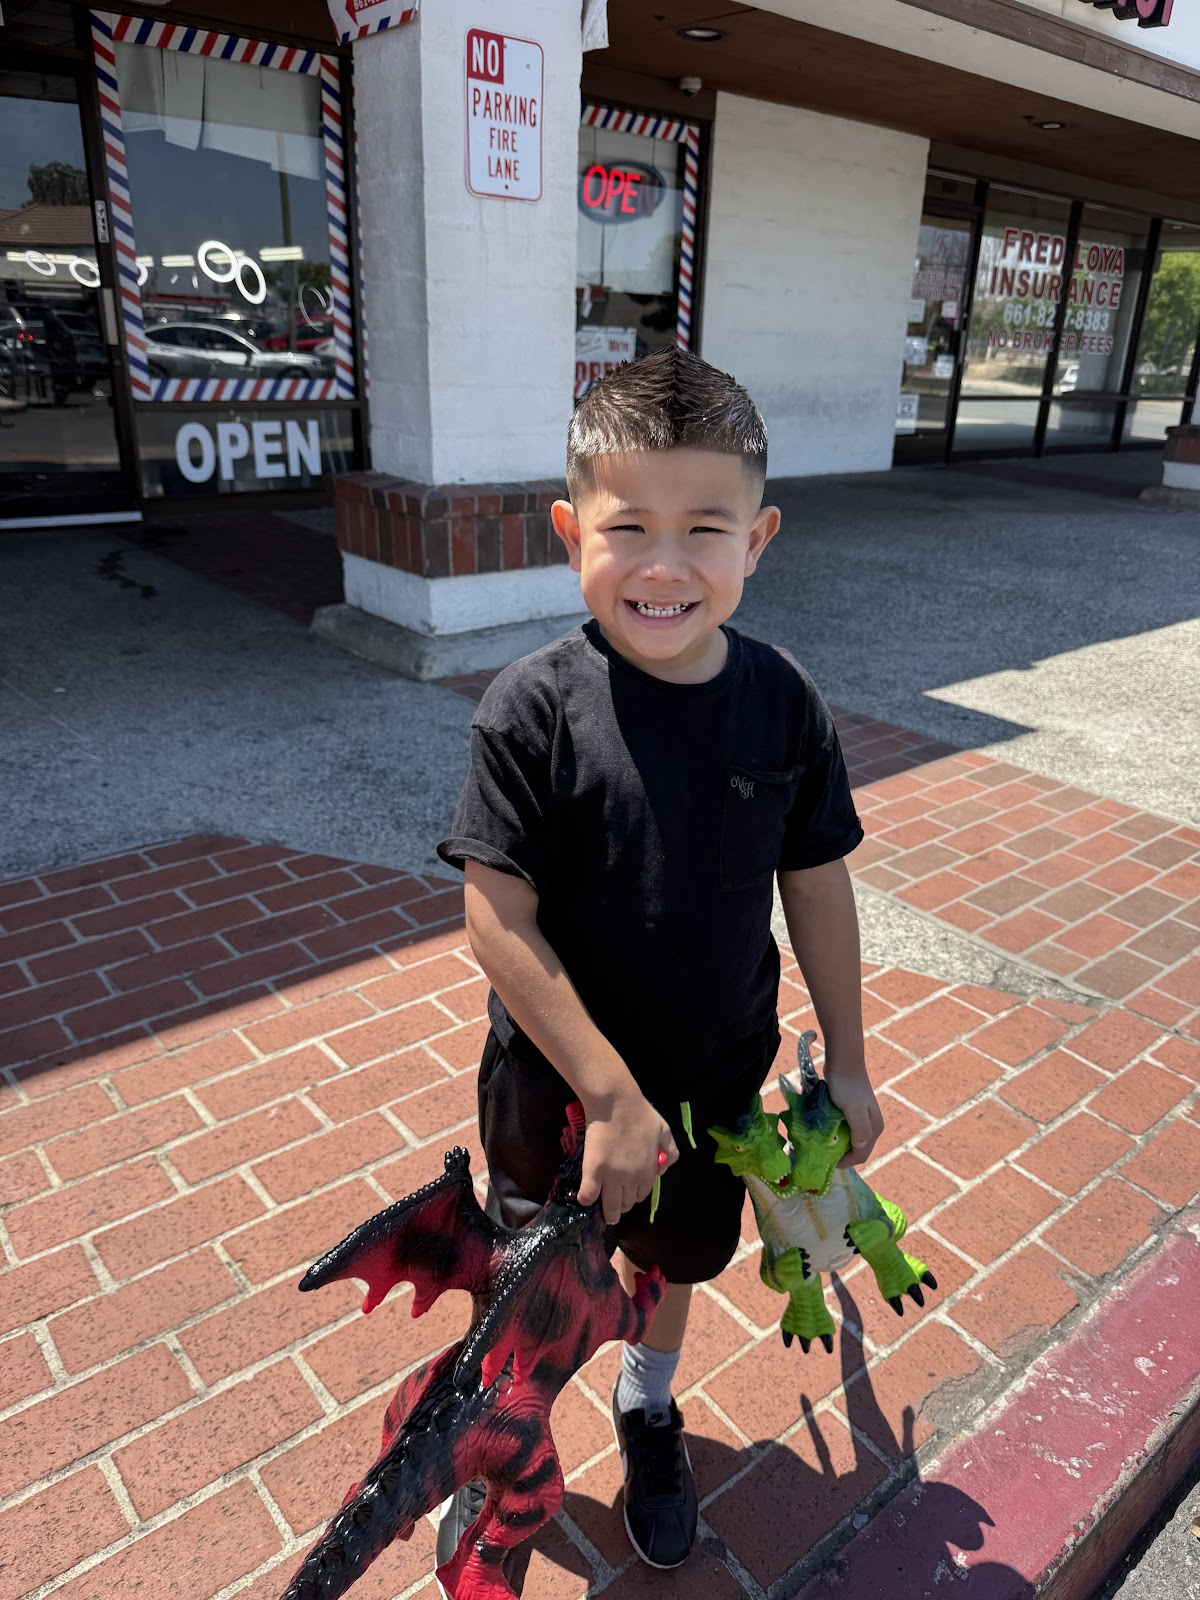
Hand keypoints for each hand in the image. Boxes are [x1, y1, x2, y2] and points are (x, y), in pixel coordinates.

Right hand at [577, 1089, 678, 1225]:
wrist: (617, 1103)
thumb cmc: (640, 1114)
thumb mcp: (664, 1131)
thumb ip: (670, 1151)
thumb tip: (663, 1170)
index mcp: (649, 1171)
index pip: (643, 1194)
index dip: (635, 1195)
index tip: (628, 1194)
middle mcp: (632, 1178)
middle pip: (627, 1203)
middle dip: (622, 1206)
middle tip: (615, 1204)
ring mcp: (612, 1176)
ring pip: (610, 1205)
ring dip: (608, 1212)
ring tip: (603, 1213)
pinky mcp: (594, 1170)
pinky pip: (589, 1194)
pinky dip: (586, 1199)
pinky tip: (584, 1199)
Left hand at [825, 1056, 882, 1167]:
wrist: (843, 1062)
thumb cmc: (847, 1085)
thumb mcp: (853, 1108)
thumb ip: (859, 1129)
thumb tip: (861, 1147)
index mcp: (875, 1128)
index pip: (861, 1155)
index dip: (845, 1162)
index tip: (826, 1161)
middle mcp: (872, 1126)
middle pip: (857, 1149)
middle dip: (841, 1155)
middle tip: (822, 1155)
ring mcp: (863, 1119)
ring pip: (851, 1140)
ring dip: (838, 1145)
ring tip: (822, 1145)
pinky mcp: (853, 1112)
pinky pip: (845, 1130)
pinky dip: (836, 1134)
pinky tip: (825, 1132)